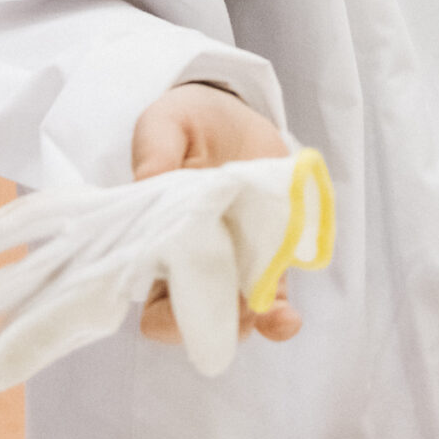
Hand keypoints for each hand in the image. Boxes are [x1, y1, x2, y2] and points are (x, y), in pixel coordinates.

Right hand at [131, 83, 301, 346]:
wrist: (230, 114)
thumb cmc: (184, 125)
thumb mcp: (164, 124)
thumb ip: (154, 149)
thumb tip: (149, 179)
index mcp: (159, 244)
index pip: (154, 307)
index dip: (166, 318)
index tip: (184, 301)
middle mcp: (198, 262)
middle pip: (201, 320)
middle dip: (218, 324)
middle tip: (234, 306)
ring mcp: (238, 260)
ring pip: (243, 313)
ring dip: (253, 319)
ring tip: (264, 307)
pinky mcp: (272, 250)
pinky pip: (278, 293)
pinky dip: (282, 313)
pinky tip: (288, 319)